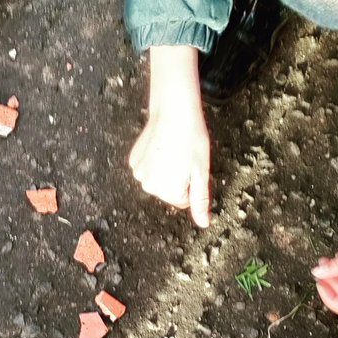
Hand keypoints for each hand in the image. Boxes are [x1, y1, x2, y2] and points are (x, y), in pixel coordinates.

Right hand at [130, 45, 210, 227]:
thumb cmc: (192, 140)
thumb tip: (203, 224)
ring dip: (166, 170)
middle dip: (177, 179)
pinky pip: (148, 168)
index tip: (193, 167)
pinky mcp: (134, 161)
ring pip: (158, 180)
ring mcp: (139, 173)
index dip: (191, 184)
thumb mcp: (202, 172)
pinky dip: (155, 161)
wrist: (173, 112)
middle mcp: (150, 187)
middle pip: (168, 192)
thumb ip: (200, 201)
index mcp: (168, 192)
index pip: (183, 200)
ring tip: (173, 151)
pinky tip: (161, 147)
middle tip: (184, 158)